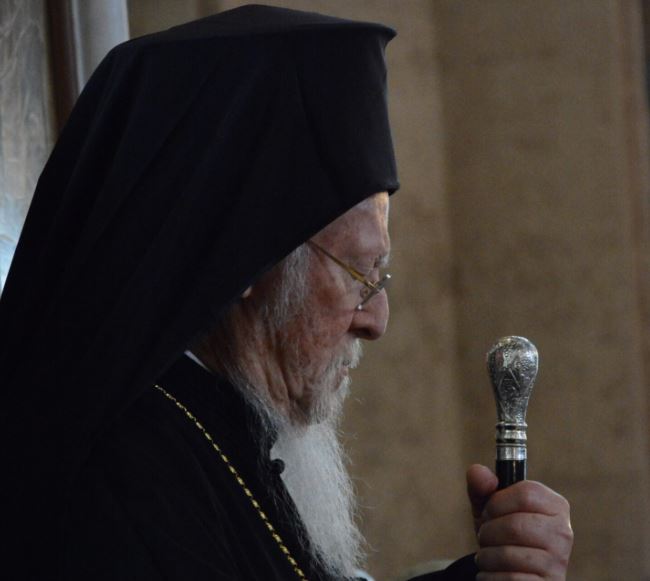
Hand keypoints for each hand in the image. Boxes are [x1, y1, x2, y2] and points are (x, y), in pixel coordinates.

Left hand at [466, 464, 572, 580]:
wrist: (514, 573)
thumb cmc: (502, 535)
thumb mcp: (489, 509)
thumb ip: (481, 487)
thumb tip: (478, 472)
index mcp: (554, 505)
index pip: (526, 493)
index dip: (497, 502)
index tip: (489, 512)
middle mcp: (563, 532)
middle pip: (515, 525)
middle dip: (488, 532)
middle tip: (485, 537)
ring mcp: (558, 562)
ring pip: (508, 555)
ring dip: (486, 556)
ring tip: (488, 556)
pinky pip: (510, 579)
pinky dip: (490, 576)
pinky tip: (495, 573)